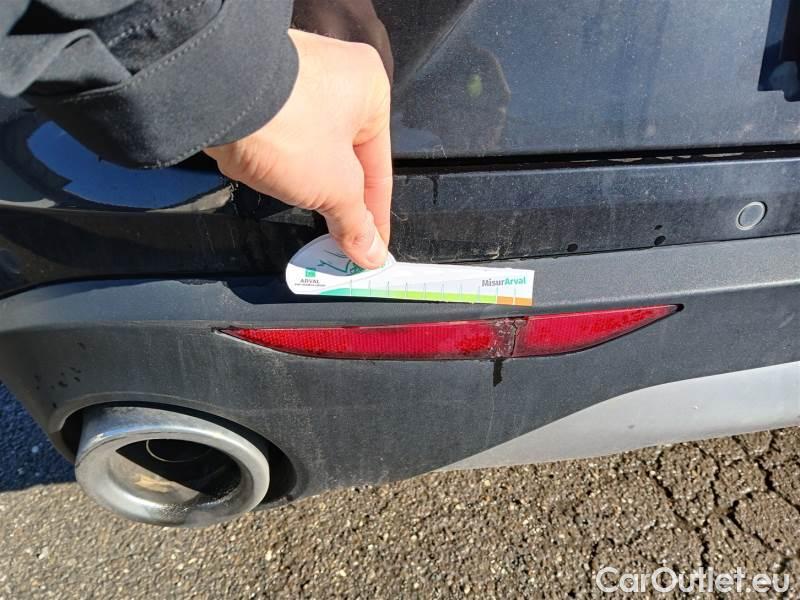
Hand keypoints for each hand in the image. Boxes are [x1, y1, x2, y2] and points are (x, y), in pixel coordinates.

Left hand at [205, 29, 391, 268]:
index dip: (375, 218)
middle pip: (344, 156)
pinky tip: (267, 174)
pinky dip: (275, 158)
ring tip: (298, 204)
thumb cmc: (290, 129)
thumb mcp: (335, 186)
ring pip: (310, 144)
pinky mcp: (255, 84)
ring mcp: (292, 74)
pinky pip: (277, 132)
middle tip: (337, 239)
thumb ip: (355, 222)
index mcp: (370, 89)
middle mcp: (336, 73)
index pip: (379, 169)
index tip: (371, 249)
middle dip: (337, 198)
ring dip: (304, 179)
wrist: (214, 93)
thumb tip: (372, 253)